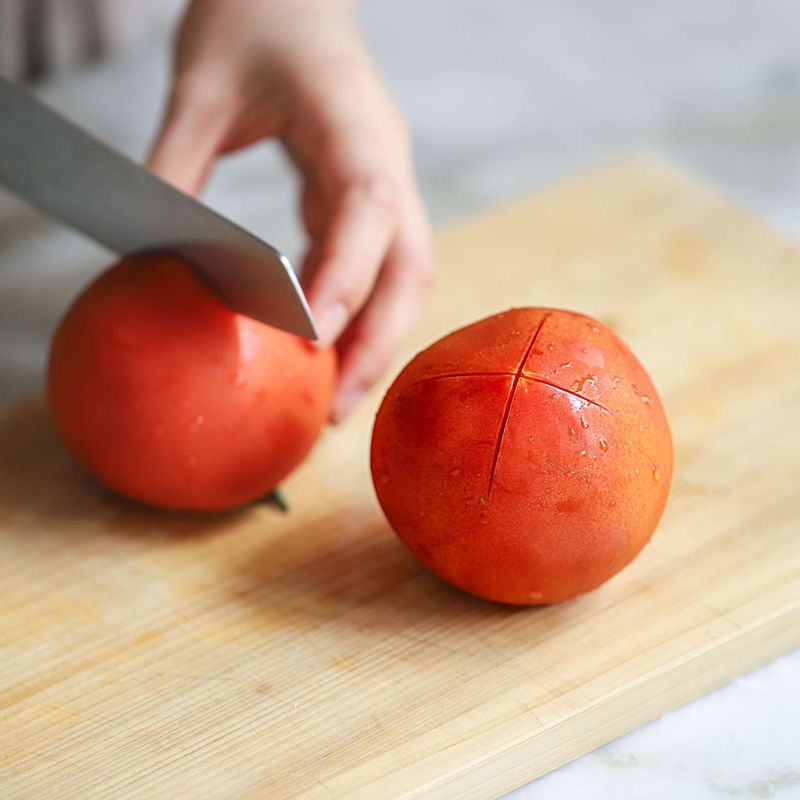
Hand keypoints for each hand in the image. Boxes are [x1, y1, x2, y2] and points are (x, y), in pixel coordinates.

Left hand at [147, 0, 434, 421]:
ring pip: (406, 276)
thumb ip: (178, 162)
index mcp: (356, 125)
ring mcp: (387, 180)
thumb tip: (159, 253)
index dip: (350, 279)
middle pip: (410, 266)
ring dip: (377, 340)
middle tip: (332, 409)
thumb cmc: (253, 14)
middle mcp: (388, 161)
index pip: (371, 211)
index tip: (314, 339)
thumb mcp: (201, 81)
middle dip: (379, 340)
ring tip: (334, 399)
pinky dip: (361, 316)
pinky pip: (380, 268)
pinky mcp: (368, 196)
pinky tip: (327, 350)